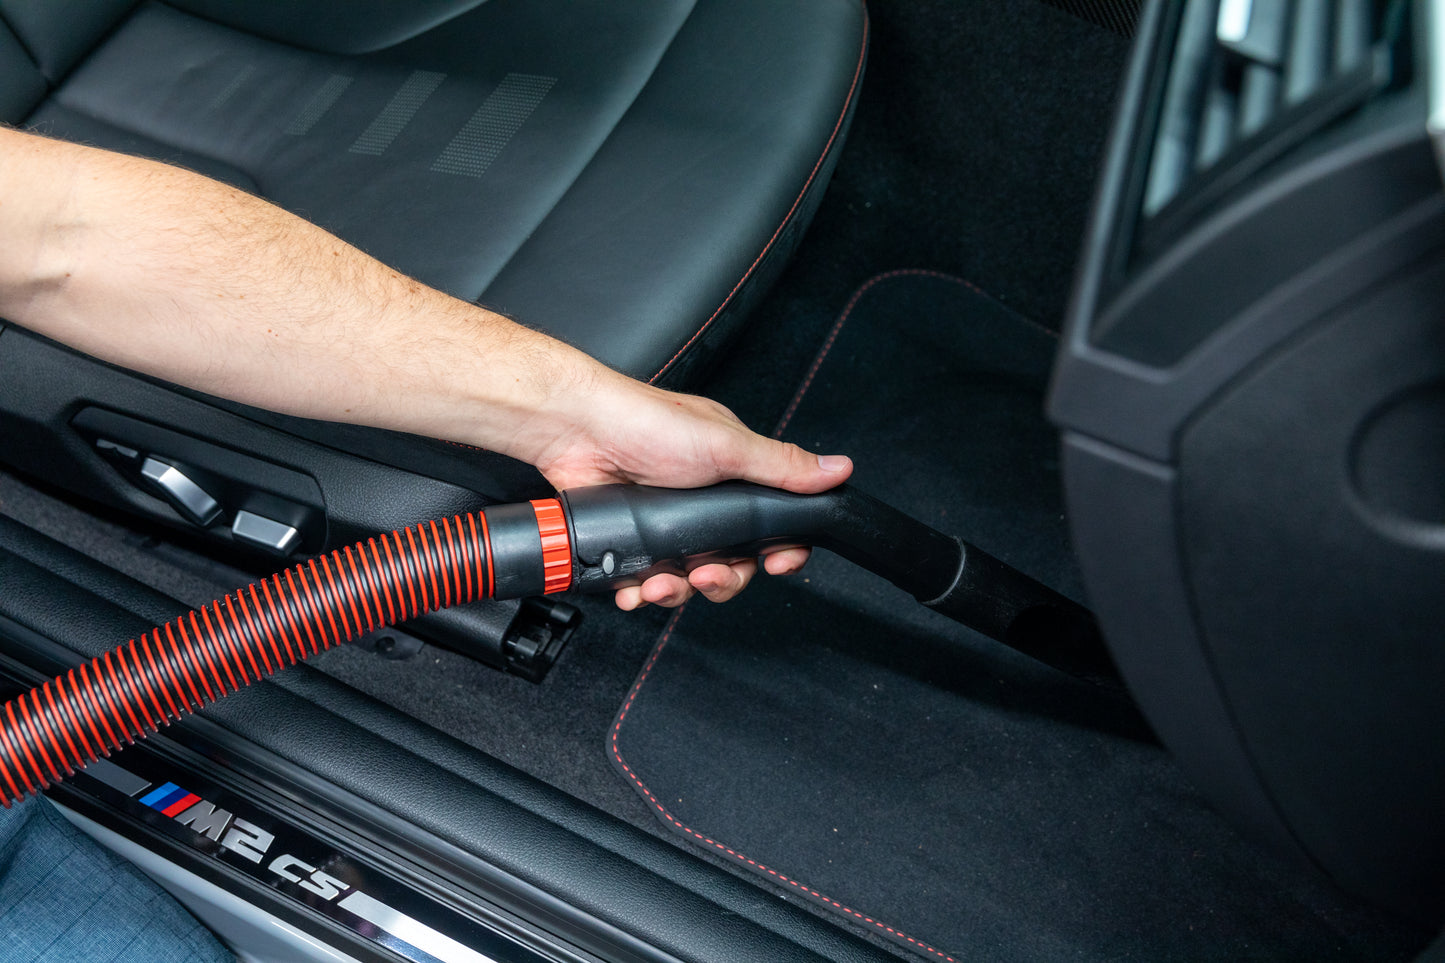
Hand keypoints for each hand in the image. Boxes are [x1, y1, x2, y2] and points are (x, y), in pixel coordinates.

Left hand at [513, 373, 851, 609]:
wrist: (575, 430)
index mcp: (734, 475)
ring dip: (676, 590)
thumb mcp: (726, 445)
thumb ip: (782, 466)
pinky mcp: (631, 539)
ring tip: (661, 582)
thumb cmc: (646, 423)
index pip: (773, 524)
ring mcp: (665, 523)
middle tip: (707, 576)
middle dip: (722, 578)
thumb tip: (838, 470)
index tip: (778, 562)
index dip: (780, 550)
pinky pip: (645, 580)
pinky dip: (640, 591)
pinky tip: (634, 588)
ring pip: (687, 578)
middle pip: (732, 562)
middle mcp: (702, 502)